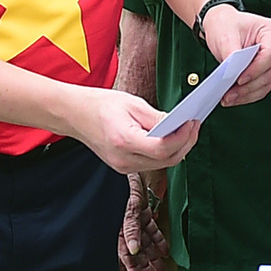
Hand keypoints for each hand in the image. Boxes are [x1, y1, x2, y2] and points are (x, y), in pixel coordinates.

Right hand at [68, 87, 198, 174]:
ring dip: (178, 148)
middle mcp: (124, 159)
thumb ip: (158, 118)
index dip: (182, 137)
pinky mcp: (124, 166)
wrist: (74, 114)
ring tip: (187, 130)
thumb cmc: (101, 105)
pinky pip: (152, 163)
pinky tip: (172, 138)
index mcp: (124, 141)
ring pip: (162, 164)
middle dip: (186, 143)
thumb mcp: (133, 104)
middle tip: (195, 125)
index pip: (162, 148)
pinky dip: (165, 152)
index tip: (193, 122)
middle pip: (166, 160)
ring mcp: (123, 166)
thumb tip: (180, 124)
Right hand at [117, 171, 169, 270]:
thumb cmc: (123, 188)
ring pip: (143, 248)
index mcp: (118, 232)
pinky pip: (150, 231)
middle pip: (132, 260)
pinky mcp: (143, 212)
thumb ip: (129, 229)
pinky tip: (164, 253)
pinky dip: (158, 242)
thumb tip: (133, 250)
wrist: (130, 166)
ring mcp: (134, 222)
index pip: (123, 261)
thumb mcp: (127, 209)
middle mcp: (125, 230)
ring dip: (151, 262)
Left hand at [201, 7, 270, 106]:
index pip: (270, 55)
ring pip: (267, 83)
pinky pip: (262, 87)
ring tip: (229, 98)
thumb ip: (231, 56)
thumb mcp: (225, 36)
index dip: (255, 70)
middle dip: (249, 86)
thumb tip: (232, 74)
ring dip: (248, 93)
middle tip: (230, 93)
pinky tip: (235, 97)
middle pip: (270, 72)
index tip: (238, 79)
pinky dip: (249, 94)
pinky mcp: (268, 70)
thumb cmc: (226, 25)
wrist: (222, 25)